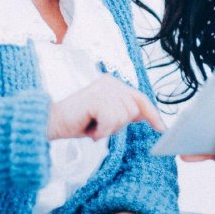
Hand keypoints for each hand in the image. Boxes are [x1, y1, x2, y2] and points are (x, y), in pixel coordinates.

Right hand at [48, 74, 164, 140]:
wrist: (52, 123)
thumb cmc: (78, 121)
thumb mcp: (106, 117)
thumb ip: (123, 112)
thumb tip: (144, 115)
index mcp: (113, 84)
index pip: (140, 99)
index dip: (153, 115)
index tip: (162, 129)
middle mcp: (110, 82)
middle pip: (133, 111)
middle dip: (117, 125)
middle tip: (98, 125)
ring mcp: (104, 88)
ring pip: (124, 117)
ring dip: (108, 129)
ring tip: (93, 125)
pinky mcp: (97, 97)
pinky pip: (111, 121)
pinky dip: (101, 131)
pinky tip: (89, 127)